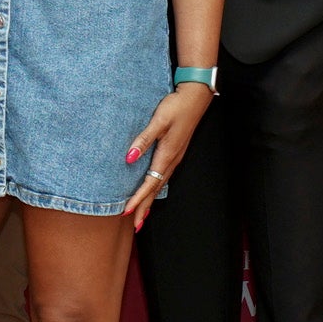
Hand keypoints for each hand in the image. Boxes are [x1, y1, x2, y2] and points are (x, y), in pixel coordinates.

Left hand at [121, 84, 214, 229]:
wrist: (196, 96)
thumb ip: (143, 140)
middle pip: (156, 190)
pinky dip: (155, 187)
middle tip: (135, 225)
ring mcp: (175, 157)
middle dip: (145, 207)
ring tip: (142, 214)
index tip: (126, 212)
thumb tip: (129, 159)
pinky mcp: (175, 151)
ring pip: (160, 184)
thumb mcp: (158, 122)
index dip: (137, 199)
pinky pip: (163, 176)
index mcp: (167, 155)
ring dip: (150, 200)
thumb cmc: (176, 107)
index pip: (149, 184)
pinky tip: (152, 190)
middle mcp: (172, 160)